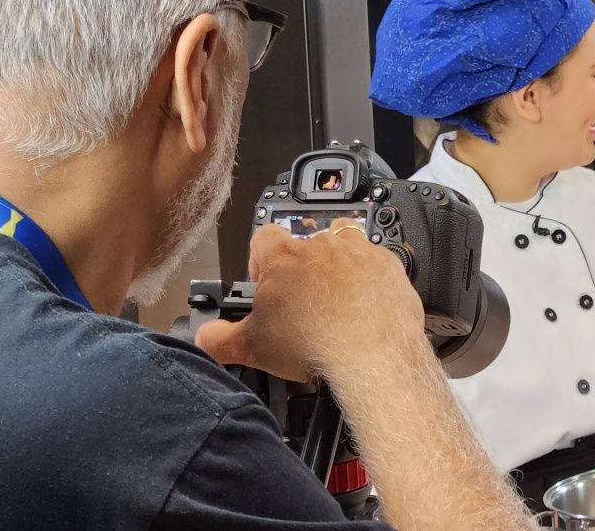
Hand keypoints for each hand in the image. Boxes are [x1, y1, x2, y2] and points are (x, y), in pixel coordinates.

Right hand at [194, 219, 425, 380]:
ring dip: (336, 267)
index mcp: (285, 257)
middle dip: (301, 270)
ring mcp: (360, 252)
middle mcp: (323, 246)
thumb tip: (205, 337)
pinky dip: (369, 279)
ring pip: (343, 246)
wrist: (373, 355)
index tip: (264, 282)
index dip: (260, 259)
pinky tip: (364, 305)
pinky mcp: (389, 266)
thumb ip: (219, 338)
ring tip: (334, 298)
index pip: (263, 238)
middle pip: (304, 245)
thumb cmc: (316, 344)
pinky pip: (375, 262)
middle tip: (300, 303)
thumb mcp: (251, 347)